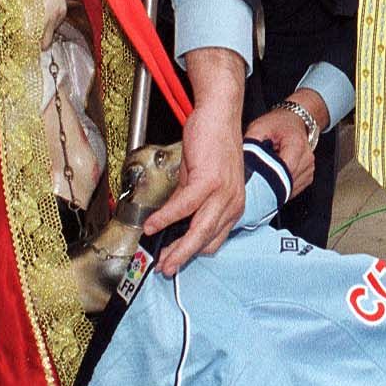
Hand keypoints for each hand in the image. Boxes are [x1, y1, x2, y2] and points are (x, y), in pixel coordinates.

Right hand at [146, 94, 245, 273]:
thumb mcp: (199, 179)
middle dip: (184, 258)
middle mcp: (232, 202)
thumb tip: (170, 220)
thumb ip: (189, 201)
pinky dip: (167, 218)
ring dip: (177, 247)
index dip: (194, 252)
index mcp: (232, 205)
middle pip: (207, 241)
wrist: (218, 115)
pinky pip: (185, 206)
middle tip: (165, 270)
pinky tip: (152, 225)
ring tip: (159, 258)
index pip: (214, 239)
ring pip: (199, 230)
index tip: (174, 261)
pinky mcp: (210, 181)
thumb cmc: (210, 144)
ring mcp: (224, 193)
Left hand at [243, 89, 324, 198]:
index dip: (266, 179)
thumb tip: (240, 164)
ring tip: (266, 174)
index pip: (282, 172)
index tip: (253, 181)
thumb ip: (251, 145)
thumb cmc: (277, 123)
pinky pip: (293, 189)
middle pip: (286, 183)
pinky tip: (274, 176)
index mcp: (296, 145)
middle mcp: (306, 159)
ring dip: (276, 186)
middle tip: (254, 182)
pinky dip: (282, 187)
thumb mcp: (258, 127)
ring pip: (289, 189)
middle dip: (268, 184)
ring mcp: (309, 169)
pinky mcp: (307, 176)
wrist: (294, 120)